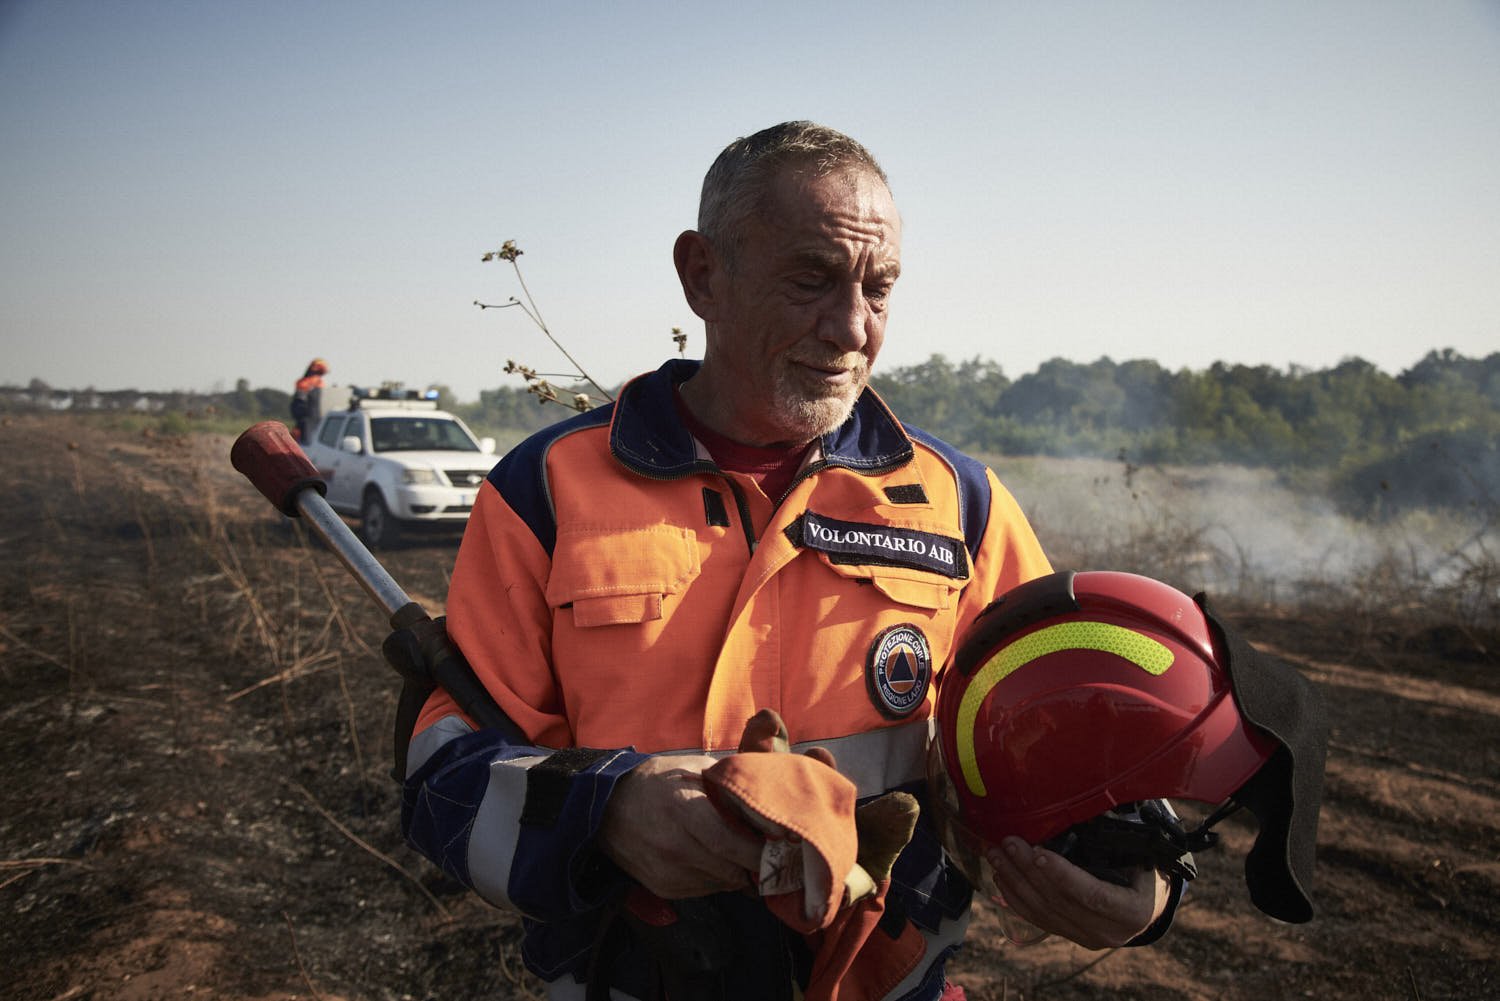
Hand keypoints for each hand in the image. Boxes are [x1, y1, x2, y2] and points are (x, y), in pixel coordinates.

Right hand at [598, 754, 763, 898]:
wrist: (607, 808)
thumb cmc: (658, 782)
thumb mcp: (693, 768)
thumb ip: (729, 783)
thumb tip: (769, 796)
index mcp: (682, 810)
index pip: (729, 842)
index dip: (759, 851)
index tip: (783, 847)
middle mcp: (673, 846)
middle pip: (730, 869)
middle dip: (757, 866)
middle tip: (777, 857)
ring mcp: (666, 871)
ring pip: (721, 883)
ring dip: (738, 873)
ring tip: (746, 856)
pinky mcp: (663, 887)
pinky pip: (704, 890)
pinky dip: (718, 878)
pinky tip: (716, 860)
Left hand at [985, 837, 1169, 948]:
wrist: (1149, 905)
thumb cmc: (1147, 871)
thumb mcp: (1144, 857)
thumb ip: (1119, 843)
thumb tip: (1090, 808)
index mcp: (1132, 911)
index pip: (1092, 895)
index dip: (1063, 875)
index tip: (1039, 853)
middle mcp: (1108, 932)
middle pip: (1060, 902)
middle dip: (1029, 871)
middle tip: (1008, 843)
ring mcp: (1087, 938)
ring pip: (1043, 911)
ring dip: (1015, 881)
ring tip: (996, 855)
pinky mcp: (1070, 936)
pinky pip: (1037, 919)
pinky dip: (1015, 898)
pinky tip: (1000, 877)